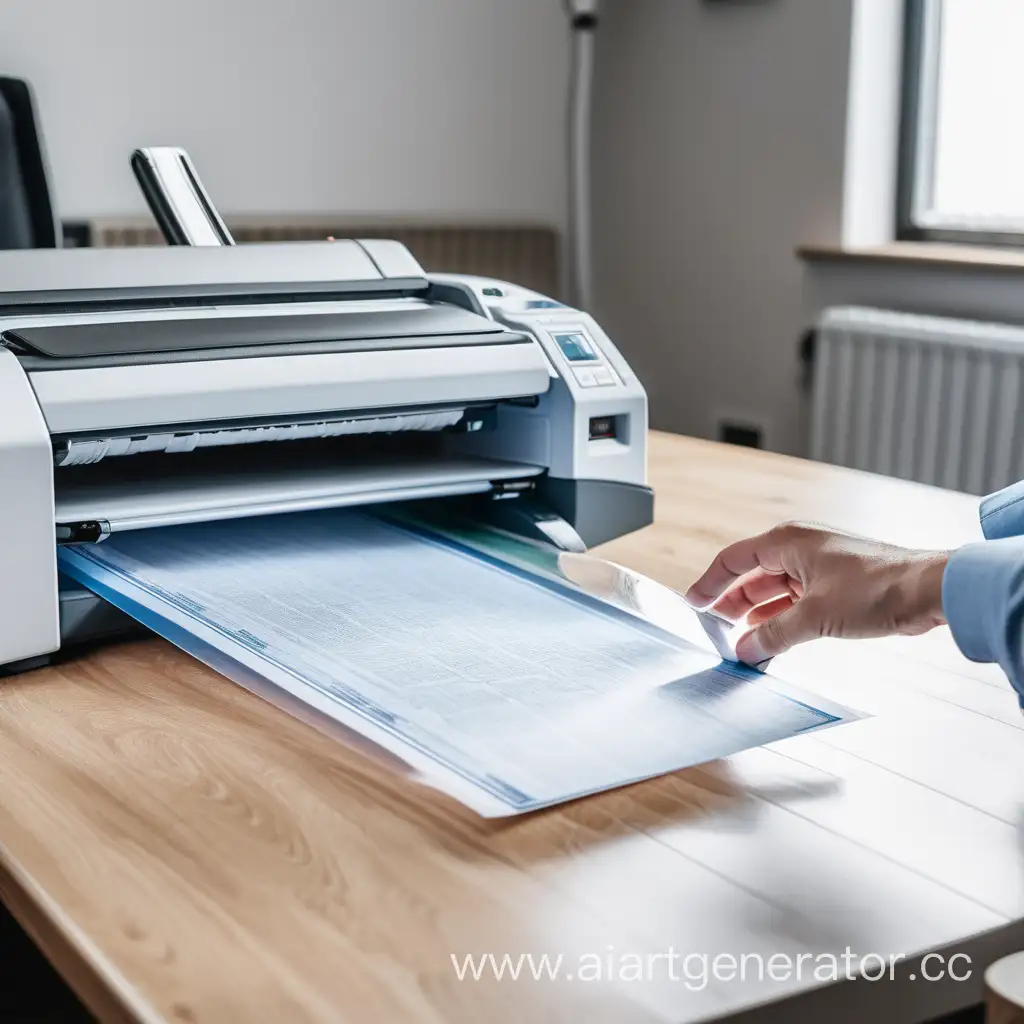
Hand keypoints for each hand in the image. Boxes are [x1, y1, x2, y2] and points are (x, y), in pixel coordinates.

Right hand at [684, 523, 949, 664]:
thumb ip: (774, 635)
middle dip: (731, 604)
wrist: (928, 589)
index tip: (692, 604)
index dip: (709, 583)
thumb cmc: (876, 587)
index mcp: (786, 542)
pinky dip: (780, 619)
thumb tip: (744, 651)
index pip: (732, 560)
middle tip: (714, 630)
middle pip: (750, 576)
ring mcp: (817, 567)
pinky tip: (772, 640)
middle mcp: (798, 549)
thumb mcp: (814, 616)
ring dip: (757, 616)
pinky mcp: (834, 585)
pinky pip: (794, 601)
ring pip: (773, 591)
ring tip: (741, 641)